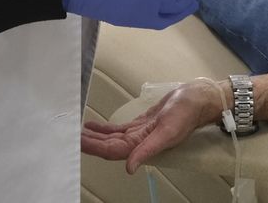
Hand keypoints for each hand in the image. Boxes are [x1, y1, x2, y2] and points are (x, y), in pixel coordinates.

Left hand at [82, 81, 223, 173]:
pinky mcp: (141, 124)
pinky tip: (93, 125)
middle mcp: (139, 142)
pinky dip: (105, 129)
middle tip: (71, 136)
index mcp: (144, 145)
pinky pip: (119, 129)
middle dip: (90, 143)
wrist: (196, 100)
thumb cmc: (185, 114)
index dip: (95, 148)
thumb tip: (129, 168)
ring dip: (95, 137)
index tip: (79, 143)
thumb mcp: (167, 132)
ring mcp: (139, 133)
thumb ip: (147, 150)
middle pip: (109, 146)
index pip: (113, 151)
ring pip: (112, 138)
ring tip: (78, 132)